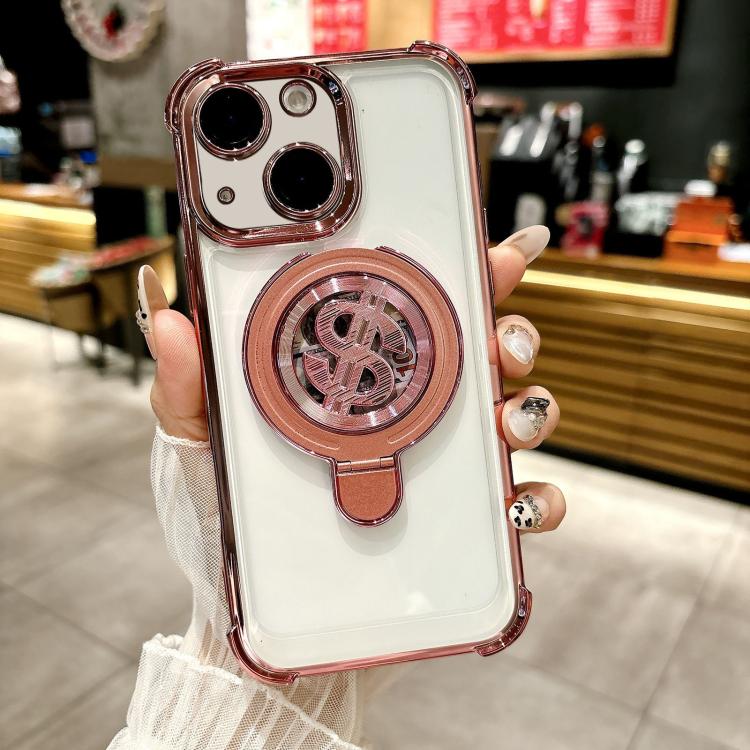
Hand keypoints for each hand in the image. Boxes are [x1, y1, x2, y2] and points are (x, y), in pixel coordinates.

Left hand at [142, 226, 564, 532]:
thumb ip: (187, 383)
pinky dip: (538, 500)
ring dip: (532, 410)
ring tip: (509, 419)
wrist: (243, 605)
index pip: (422, 313)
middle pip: (485, 357)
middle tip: (501, 343)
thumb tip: (170, 320)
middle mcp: (409, 416)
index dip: (464, 278)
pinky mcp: (456, 528)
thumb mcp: (199, 439)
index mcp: (360, 380)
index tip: (494, 256)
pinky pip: (515, 508)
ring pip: (515, 421)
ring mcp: (437, 469)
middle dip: (513, 335)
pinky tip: (517, 501)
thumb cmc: (224, 515)